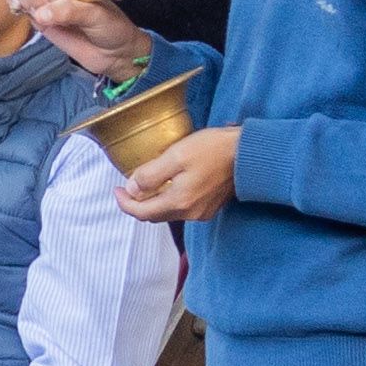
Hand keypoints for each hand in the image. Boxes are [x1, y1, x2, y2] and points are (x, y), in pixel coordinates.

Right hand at [10, 0, 153, 78]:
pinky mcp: (36, 14)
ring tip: (36, 15)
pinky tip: (23, 13)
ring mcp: (44, 0)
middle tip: (46, 16)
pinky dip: (14, 5)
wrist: (114, 52)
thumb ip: (70, 11)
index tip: (63, 14)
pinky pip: (15, 1)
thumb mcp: (97, 17)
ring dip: (21, 0)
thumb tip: (40, 13)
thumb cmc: (112, 30)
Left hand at [118, 124, 238, 222]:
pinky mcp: (211, 207)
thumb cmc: (213, 149)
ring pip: (167, 212)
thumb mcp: (176, 155)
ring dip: (153, 202)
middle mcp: (190, 213)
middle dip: (136, 204)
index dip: (124, 203)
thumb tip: (131, 189)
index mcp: (178, 202)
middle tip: (125, 188)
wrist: (250, 153)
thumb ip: (151, 174)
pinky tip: (168, 185)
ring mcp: (202, 212)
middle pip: (153, 216)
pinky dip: (168, 200)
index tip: (115, 189)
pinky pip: (182, 208)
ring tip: (145, 185)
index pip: (141, 213)